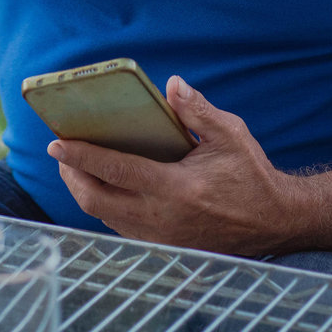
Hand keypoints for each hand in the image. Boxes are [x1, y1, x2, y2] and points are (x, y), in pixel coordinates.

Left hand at [49, 76, 303, 255]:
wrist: (275, 222)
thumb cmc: (251, 175)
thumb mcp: (231, 135)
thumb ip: (198, 110)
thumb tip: (172, 84)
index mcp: (178, 189)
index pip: (116, 171)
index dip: (81, 156)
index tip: (56, 143)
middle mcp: (163, 218)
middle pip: (96, 200)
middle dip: (71, 175)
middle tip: (61, 152)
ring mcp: (161, 237)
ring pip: (104, 217)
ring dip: (84, 191)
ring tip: (75, 165)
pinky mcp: (163, 246)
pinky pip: (120, 227)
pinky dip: (104, 206)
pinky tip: (103, 185)